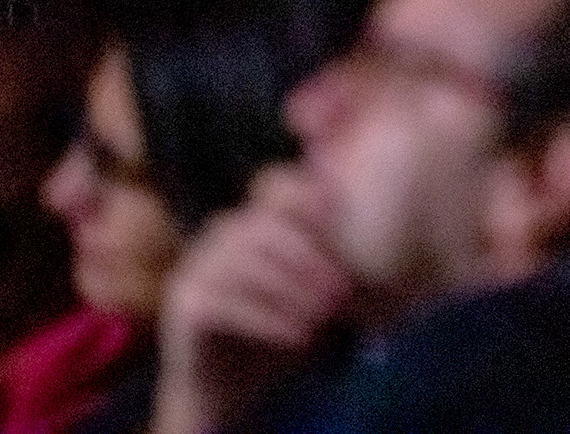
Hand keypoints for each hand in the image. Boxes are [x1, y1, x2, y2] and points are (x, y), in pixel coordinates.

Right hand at [151, 165, 351, 433]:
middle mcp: (222, 234)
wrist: (231, 385)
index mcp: (255, 220)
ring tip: (326, 316)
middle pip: (264, 228)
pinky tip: (299, 336)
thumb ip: (336, 262)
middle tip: (343, 293)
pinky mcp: (184, 303)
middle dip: (309, 259)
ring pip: (244, 263)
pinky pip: (224, 302)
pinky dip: (267, 318)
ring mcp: (197, 266)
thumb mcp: (313, 291)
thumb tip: (385, 241)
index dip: (307, 197)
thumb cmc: (282, 328)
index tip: (339, 219)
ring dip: (292, 291)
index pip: (277, 185)